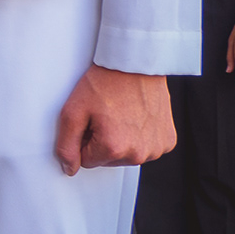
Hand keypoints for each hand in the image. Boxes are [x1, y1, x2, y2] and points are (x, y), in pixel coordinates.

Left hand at [54, 65, 174, 174]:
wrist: (135, 63)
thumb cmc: (104, 82)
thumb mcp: (73, 111)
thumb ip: (66, 145)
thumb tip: (69, 169)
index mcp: (113, 148)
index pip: (86, 160)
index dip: (84, 138)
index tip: (91, 119)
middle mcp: (138, 154)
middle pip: (108, 159)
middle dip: (102, 140)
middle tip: (105, 114)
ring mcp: (156, 148)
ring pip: (127, 155)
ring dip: (121, 140)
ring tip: (121, 113)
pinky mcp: (168, 141)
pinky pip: (146, 148)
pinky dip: (140, 136)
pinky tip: (137, 116)